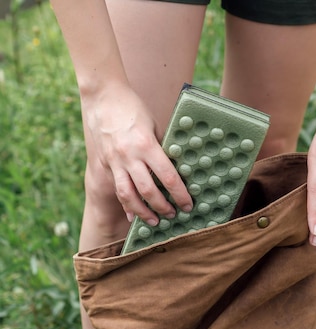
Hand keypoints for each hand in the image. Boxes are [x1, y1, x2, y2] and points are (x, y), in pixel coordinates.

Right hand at [82, 83, 192, 224]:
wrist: (103, 97)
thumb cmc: (133, 109)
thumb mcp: (153, 126)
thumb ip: (162, 148)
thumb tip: (175, 169)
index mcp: (146, 144)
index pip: (168, 176)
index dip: (180, 194)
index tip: (188, 205)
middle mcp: (129, 156)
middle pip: (148, 191)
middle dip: (162, 207)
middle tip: (173, 215)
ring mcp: (115, 161)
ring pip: (128, 196)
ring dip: (143, 212)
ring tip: (154, 222)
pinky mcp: (106, 164)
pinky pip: (117, 189)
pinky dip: (126, 205)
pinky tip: (133, 216)